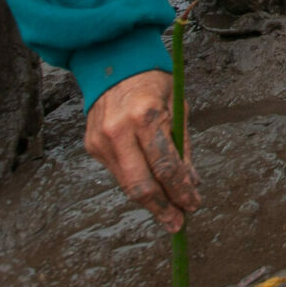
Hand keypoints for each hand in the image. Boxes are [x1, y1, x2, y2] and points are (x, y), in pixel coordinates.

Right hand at [84, 69, 198, 233]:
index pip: (165, 166)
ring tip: (169, 212)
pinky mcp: (92, 145)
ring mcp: (101, 139)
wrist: (114, 64)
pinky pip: (118, 173)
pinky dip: (136, 182)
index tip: (193, 204)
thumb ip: (182, 146)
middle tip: (178, 222)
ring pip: (126, 184)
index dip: (180, 190)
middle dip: (162, 208)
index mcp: (146, 116)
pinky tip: (150, 188)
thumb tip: (191, 183)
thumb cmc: (153, 84)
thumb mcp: (177, 107)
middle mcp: (119, 130)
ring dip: (150, 202)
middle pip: (141, 184)